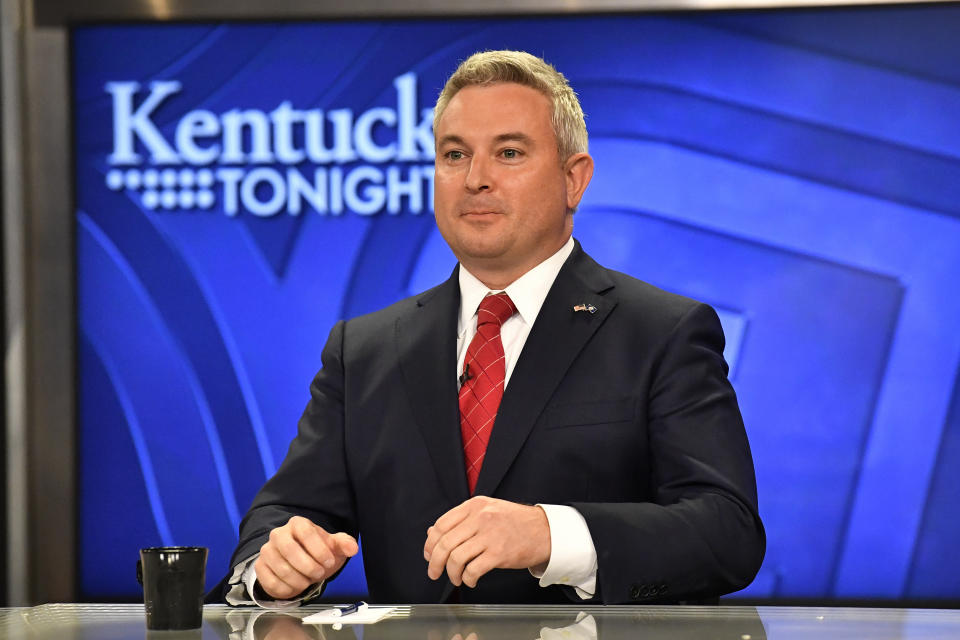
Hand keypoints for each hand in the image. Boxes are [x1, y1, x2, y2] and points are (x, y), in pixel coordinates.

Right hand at [254, 516, 357, 599]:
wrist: (301, 563)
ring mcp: (267, 550)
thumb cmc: (317, 552)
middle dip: (308, 566)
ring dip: (300, 580)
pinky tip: (296, 586)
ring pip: (281, 569)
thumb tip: (352, 548)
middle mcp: (279, 534)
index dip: (319, 549)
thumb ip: (344, 544)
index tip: (329, 561)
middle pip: (290, 550)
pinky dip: (287, 589)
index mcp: (298, 524)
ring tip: (309, 580)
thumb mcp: (333, 547)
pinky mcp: (260, 567)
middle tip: (320, 573)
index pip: (306, 533)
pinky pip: (271, 582)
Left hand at [423, 496, 550, 587]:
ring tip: (456, 578)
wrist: (545, 530)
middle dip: (435, 562)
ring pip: (456, 558)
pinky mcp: (499, 553)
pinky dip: (467, 579)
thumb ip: (461, 520)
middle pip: (445, 543)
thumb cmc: (516, 522)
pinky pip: (473, 569)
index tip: (429, 554)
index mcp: (474, 505)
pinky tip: (470, 579)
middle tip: (434, 572)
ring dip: (451, 573)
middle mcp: (480, 517)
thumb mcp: (487, 511)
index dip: (430, 543)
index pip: (441, 524)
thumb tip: (432, 533)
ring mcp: (490, 535)